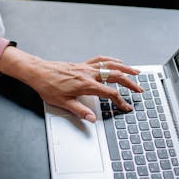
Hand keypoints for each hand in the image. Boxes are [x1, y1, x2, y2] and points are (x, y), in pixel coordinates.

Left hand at [27, 56, 143, 121]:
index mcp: (85, 85)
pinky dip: (111, 60)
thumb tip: (92, 118)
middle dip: (130, 84)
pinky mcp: (82, 64)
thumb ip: (79, 111)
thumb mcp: (63, 103)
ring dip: (125, 68)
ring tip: (136, 73)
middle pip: (115, 76)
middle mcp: (88, 74)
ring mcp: (86, 67)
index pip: (109, 93)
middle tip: (140, 90)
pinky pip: (100, 59)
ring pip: (110, 65)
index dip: (121, 102)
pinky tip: (117, 61)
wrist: (38, 72)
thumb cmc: (48, 86)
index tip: (127, 107)